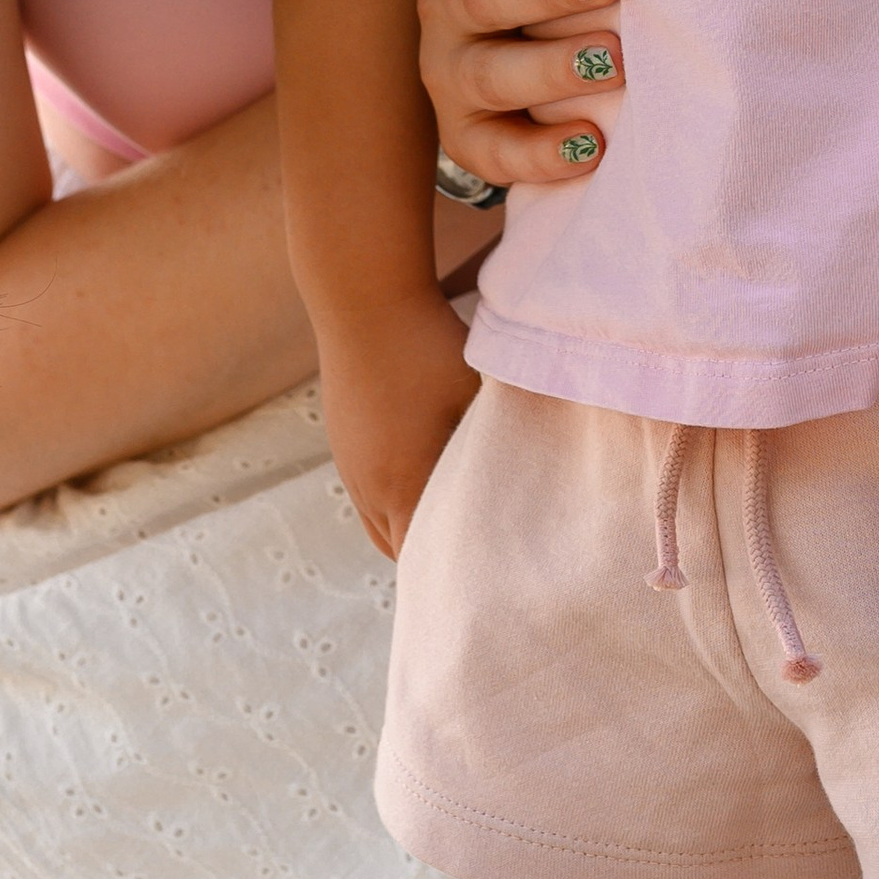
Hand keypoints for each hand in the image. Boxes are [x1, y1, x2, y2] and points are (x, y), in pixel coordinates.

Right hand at [318, 291, 477, 560]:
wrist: (363, 300)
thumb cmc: (427, 346)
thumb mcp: (476, 398)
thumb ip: (499, 445)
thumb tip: (535, 476)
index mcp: (404, 487)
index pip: (430, 560)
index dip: (460, 574)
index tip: (493, 578)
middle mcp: (370, 489)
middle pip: (402, 552)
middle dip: (437, 560)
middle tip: (479, 560)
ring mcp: (350, 467)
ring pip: (380, 525)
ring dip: (412, 529)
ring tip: (453, 523)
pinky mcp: (343, 443)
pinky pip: (368, 494)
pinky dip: (394, 501)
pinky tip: (422, 476)